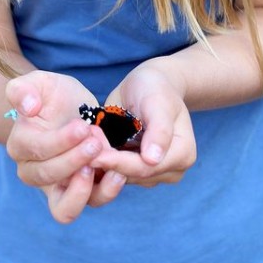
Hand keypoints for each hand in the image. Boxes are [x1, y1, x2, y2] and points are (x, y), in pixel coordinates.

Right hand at [5, 71, 125, 222]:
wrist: (74, 110)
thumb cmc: (54, 96)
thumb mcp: (40, 82)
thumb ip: (23, 89)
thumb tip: (27, 107)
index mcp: (20, 145)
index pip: (36, 150)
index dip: (60, 141)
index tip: (82, 126)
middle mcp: (33, 172)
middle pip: (49, 177)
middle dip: (74, 160)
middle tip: (96, 142)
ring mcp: (56, 187)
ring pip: (65, 208)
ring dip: (86, 189)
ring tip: (107, 166)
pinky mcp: (79, 193)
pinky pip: (88, 204)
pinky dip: (105, 192)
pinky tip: (118, 173)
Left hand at [89, 61, 195, 197]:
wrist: (148, 85)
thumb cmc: (155, 87)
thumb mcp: (157, 101)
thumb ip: (158, 129)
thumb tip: (153, 159)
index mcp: (183, 154)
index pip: (146, 167)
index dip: (118, 163)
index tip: (92, 155)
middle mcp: (171, 169)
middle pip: (133, 175)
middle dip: (107, 162)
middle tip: (79, 149)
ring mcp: (154, 172)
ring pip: (122, 177)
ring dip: (102, 162)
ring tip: (83, 145)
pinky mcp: (136, 170)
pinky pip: (116, 172)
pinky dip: (102, 161)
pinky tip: (87, 148)